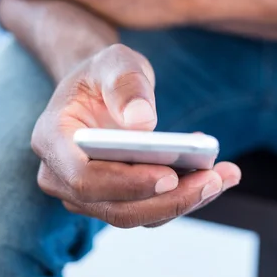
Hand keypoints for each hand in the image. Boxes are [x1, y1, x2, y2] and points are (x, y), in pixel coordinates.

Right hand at [31, 44, 240, 227]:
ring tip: (224, 176)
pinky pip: (148, 209)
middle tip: (213, 180)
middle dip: (167, 199)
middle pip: (114, 207)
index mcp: (52, 140)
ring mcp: (87, 194)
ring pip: (135, 214)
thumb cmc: (103, 74)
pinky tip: (214, 176)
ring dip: (182, 201)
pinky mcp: (113, 200)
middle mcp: (61, 176)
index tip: (169, 175)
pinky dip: (182, 197)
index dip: (125, 183)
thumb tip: (142, 122)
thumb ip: (124, 84)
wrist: (100, 89)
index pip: (83, 177)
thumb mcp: (114, 61)